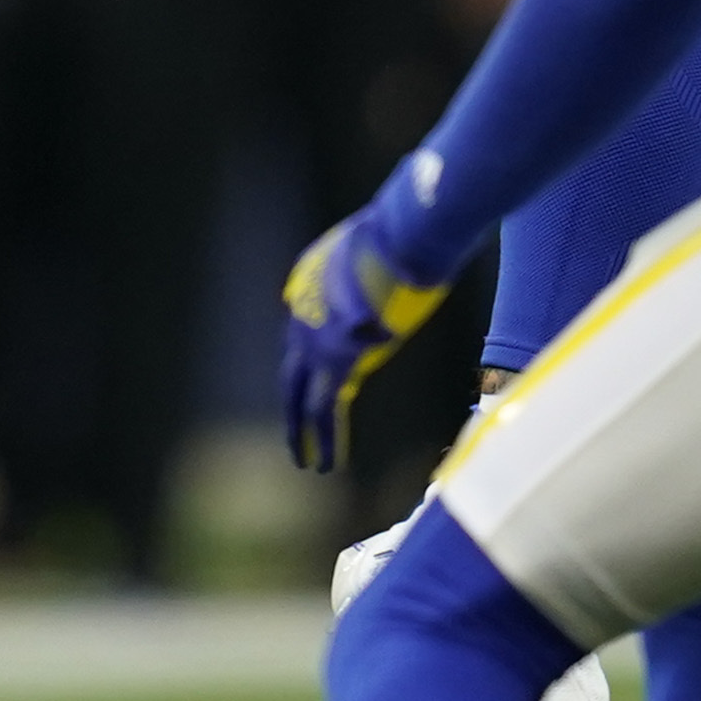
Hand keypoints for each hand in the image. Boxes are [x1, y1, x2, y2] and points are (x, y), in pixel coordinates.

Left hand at [280, 184, 455, 474]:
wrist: (402, 236)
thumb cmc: (408, 238)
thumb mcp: (386, 257)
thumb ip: (384, 281)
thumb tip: (403, 294)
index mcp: (308, 280)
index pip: (306, 331)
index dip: (313, 361)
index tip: (321, 383)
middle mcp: (302, 310)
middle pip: (292, 370)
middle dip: (293, 406)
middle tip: (293, 438)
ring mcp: (313, 336)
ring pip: (301, 397)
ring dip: (304, 434)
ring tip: (310, 464)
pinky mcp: (334, 360)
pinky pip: (324, 409)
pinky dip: (326, 439)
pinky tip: (328, 463)